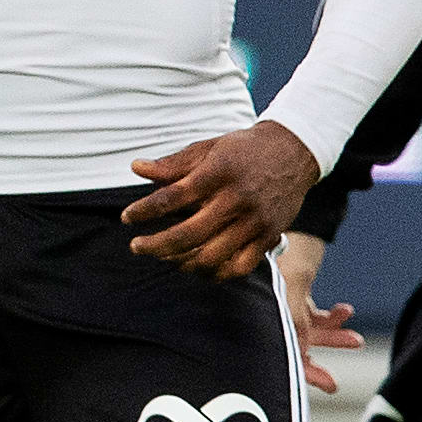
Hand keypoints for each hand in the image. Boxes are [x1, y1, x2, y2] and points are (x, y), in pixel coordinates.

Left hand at [123, 120, 314, 280]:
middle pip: (189, 234)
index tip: (126, 217)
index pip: (172, 197)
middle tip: (137, 246)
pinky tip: (196, 266)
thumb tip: (135, 168)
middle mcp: (237, 199)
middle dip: (155, 245)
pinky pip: (238, 267)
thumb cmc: (242, 149)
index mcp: (218, 173)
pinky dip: (214, 273)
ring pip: (211, 256)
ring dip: (180, 262)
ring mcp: (255, 221)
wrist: (294, 151)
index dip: (144, 211)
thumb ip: (172, 164)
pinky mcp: (269, 236)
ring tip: (164, 256)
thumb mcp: (207, 148)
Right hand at [272, 231, 362, 393]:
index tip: (321, 383)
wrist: (277, 220)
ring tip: (356, 342)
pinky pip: (315, 314)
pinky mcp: (295, 296)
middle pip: (289, 348)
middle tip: (333, 385)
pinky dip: (332, 316)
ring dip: (333, 339)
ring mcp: (282, 305)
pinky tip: (346, 310)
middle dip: (314, 366)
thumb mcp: (291, 284)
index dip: (296, 370)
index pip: (276, 350)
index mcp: (259, 312)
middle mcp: (267, 312)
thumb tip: (301, 350)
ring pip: (308, 332)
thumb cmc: (281, 253)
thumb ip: (296, 317)